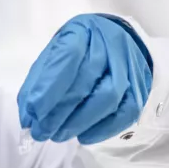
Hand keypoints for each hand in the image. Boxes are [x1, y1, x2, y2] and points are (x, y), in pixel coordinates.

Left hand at [18, 14, 152, 144]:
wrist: (118, 43)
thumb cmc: (80, 51)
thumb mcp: (54, 54)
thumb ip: (39, 82)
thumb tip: (28, 117)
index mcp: (83, 31)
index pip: (68, 56)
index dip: (49, 87)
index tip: (33, 111)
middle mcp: (110, 46)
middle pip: (85, 82)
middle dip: (59, 112)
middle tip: (41, 131)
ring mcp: (129, 68)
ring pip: (107, 98)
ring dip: (78, 123)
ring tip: (58, 135)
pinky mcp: (140, 89)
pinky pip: (125, 113)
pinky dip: (101, 129)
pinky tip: (83, 136)